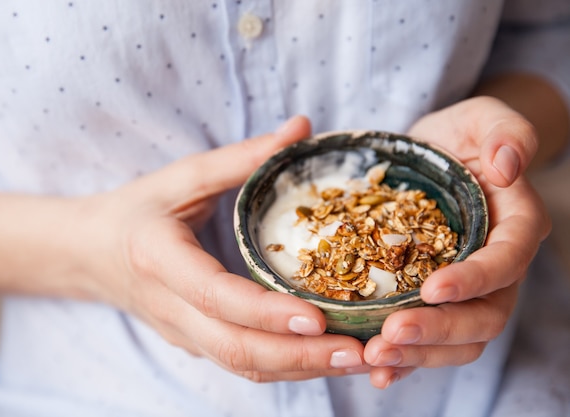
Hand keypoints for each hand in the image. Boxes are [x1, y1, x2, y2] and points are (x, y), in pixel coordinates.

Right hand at [79, 116, 368, 381]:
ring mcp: (180, 333)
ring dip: (301, 369)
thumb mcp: (183, 176)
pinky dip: (285, 367)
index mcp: (159, 259)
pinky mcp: (192, 344)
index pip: (216, 296)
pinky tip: (323, 357)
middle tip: (359, 352)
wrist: (88, 253)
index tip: (318, 317)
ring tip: (356, 361)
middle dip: (300, 357)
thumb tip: (302, 128)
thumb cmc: (137, 209)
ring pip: (242, 366)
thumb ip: (243, 156)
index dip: (266, 312)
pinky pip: (240, 364)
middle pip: (236, 349)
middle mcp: (169, 308)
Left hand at [363, 96, 551, 387]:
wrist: (433, 157)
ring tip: (374, 355)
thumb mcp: (483, 119)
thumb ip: (506, 132)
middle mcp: (494, 268)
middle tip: (390, 335)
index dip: (474, 281)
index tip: (432, 289)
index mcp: (514, 228)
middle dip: (438, 331)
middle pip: (483, 317)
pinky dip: (407, 358)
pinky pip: (429, 339)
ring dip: (419, 353)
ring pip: (458, 339)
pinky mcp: (433, 300)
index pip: (505, 263)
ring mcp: (466, 291)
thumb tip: (508, 165)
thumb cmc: (460, 136)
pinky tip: (376, 368)